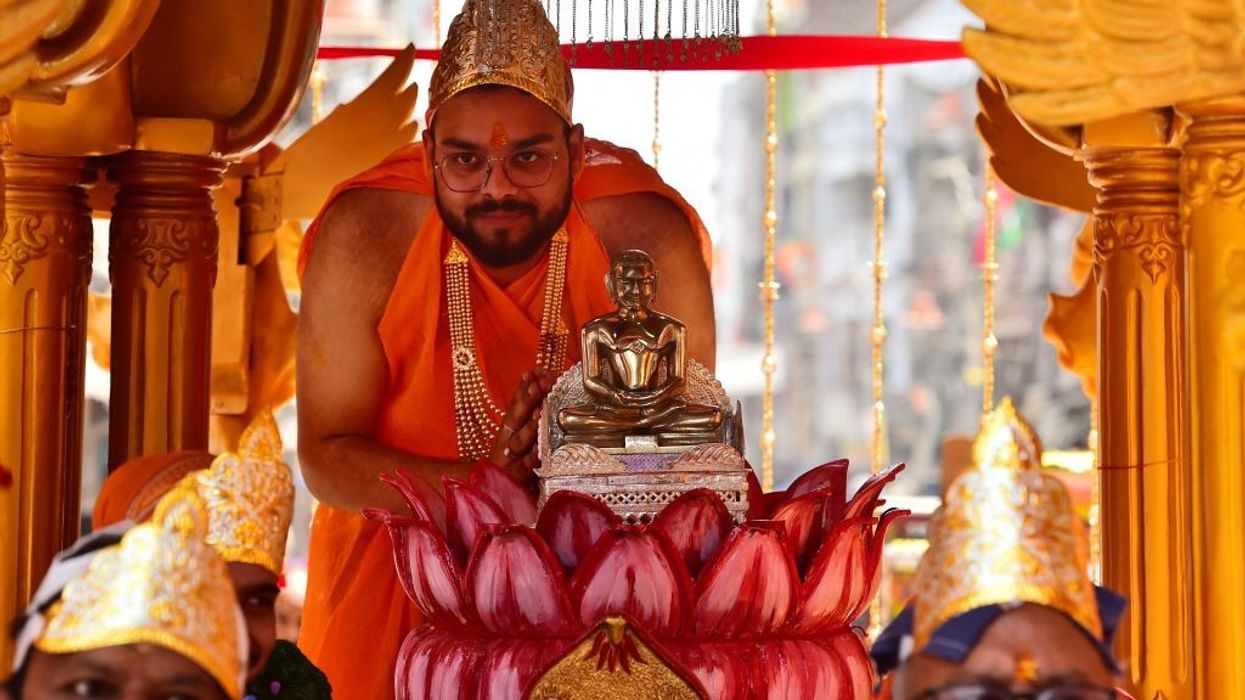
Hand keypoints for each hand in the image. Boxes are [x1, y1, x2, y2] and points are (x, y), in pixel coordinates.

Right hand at [489, 370, 555, 486]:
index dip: (523, 387)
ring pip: (519, 440)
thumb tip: (542, 381)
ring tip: (540, 412)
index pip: (515, 402)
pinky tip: (541, 449)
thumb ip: (530, 412)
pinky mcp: (517, 476)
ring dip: (529, 425)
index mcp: (509, 427)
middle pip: (515, 417)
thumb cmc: (514, 460)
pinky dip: (533, 457)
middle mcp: (507, 439)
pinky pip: (526, 465)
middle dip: (526, 400)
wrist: (493, 492)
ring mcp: (511, 458)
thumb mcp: (520, 435)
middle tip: (537, 384)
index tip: (532, 371)